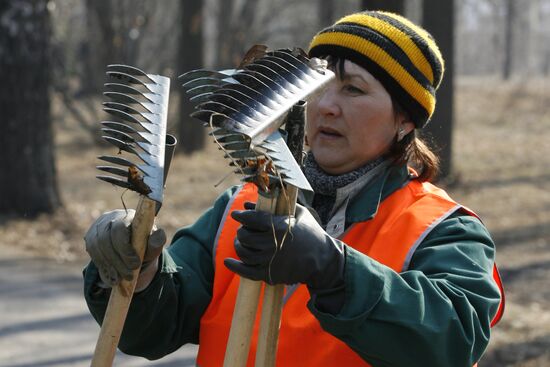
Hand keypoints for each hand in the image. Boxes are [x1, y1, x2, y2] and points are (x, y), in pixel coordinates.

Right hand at [84, 209, 165, 286]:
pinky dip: (103, 268)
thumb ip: (156, 241)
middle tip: (129, 275)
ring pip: (97, 249)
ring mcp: (97, 229)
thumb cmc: (144, 243)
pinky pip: (94, 255)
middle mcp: (109, 219)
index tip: (136, 263)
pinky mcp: (91, 240)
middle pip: (105, 240)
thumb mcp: (153, 244)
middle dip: (118, 261)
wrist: (132, 247)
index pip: (119, 229)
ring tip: (122, 278)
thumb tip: (159, 232)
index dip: (125, 248)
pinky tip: (113, 277)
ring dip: (111, 266)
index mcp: (127, 216)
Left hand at [224, 203, 344, 290]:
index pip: (253, 219)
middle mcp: (274, 244)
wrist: (324, 261)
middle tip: (243, 230)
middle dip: (241, 231)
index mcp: (281, 227)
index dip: (241, 216)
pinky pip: (246, 272)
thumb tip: (248, 204)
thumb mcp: (298, 214)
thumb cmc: (311, 233)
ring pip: (244, 252)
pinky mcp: (270, 275)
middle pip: (245, 236)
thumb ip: (274, 206)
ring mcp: (271, 261)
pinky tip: (228, 261)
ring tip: (241, 242)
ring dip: (239, 245)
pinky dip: (234, 266)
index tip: (236, 214)